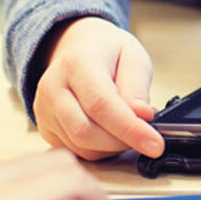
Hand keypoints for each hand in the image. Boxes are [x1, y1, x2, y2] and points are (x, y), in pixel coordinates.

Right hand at [34, 17, 161, 159]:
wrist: (77, 48)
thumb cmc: (108, 52)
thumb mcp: (133, 56)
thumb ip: (137, 86)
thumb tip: (142, 116)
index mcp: (76, 63)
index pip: (101, 104)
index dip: (130, 129)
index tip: (156, 145)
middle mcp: (53, 88)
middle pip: (86, 132)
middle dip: (123, 141)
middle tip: (147, 133)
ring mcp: (44, 111)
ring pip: (81, 147)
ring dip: (113, 147)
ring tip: (129, 127)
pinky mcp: (45, 128)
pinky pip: (75, 151)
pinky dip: (100, 150)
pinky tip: (112, 132)